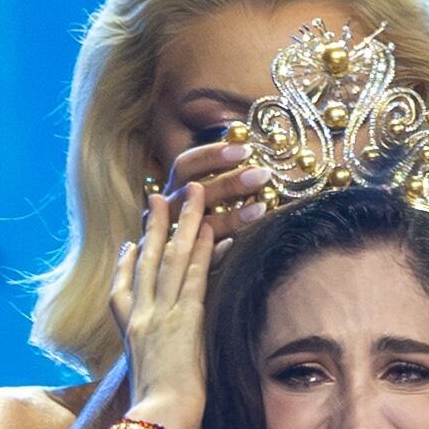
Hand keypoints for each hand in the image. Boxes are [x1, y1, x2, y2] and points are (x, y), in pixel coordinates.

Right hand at [110, 184, 212, 428]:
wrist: (159, 426)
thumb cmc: (155, 422)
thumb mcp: (146, 394)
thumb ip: (150, 379)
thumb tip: (153, 389)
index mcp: (129, 340)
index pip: (122, 293)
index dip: (126, 266)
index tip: (130, 245)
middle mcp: (141, 321)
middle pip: (146, 264)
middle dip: (153, 228)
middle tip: (158, 198)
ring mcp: (161, 317)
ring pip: (171, 260)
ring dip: (183, 224)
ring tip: (190, 193)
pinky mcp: (185, 321)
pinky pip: (195, 277)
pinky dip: (203, 252)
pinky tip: (210, 230)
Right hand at [151, 138, 273, 263]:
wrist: (166, 280)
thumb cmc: (197, 227)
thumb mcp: (200, 198)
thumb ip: (218, 178)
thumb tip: (246, 147)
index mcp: (172, 192)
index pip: (185, 165)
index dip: (212, 155)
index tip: (245, 150)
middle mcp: (167, 214)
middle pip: (192, 193)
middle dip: (229, 183)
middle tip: (262, 174)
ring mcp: (172, 241)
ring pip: (197, 227)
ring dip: (229, 218)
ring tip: (260, 208)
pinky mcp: (181, 269)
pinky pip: (199, 262)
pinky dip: (215, 253)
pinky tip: (236, 245)